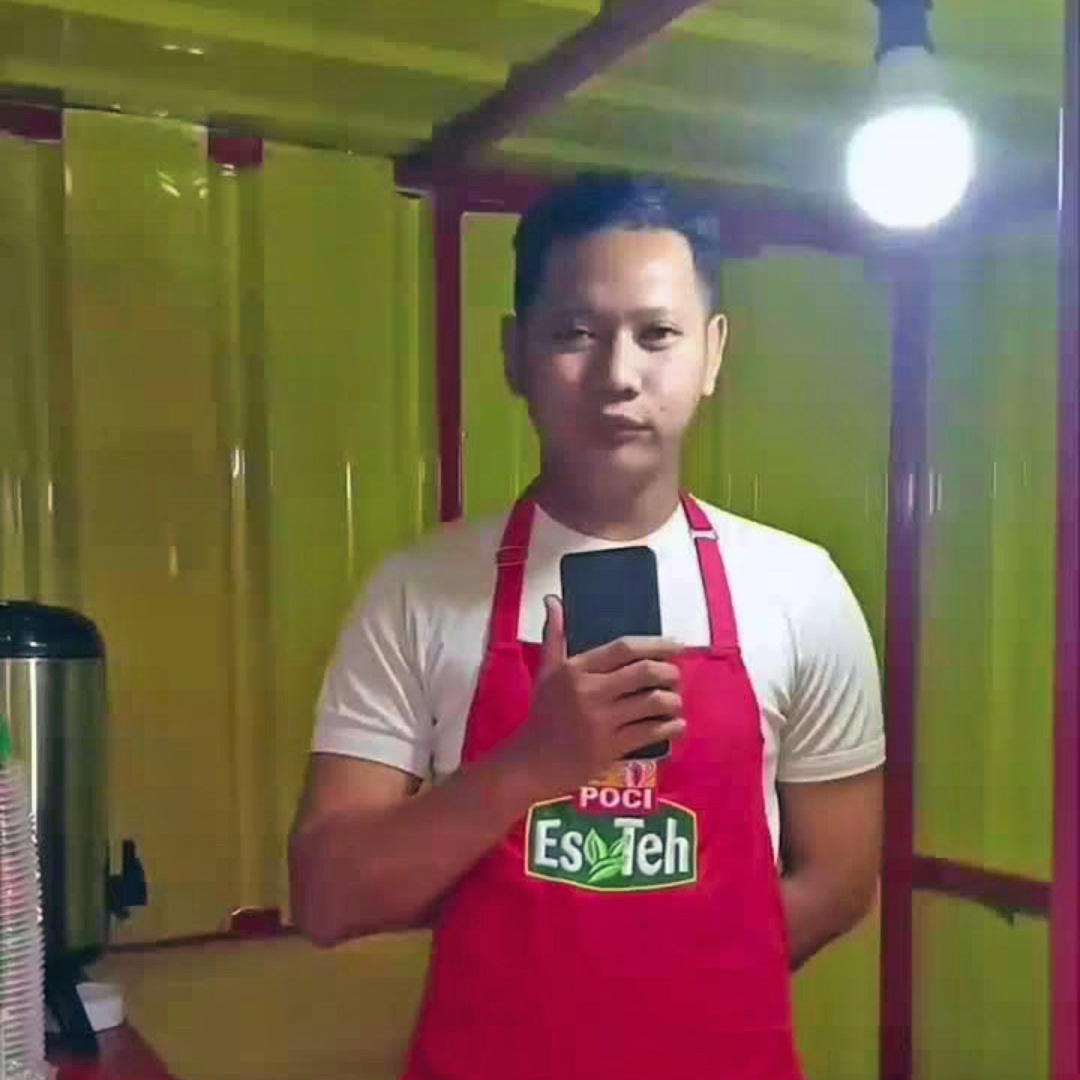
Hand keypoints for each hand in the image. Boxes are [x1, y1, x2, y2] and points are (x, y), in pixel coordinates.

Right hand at [500, 596, 684, 798]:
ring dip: (673, 702)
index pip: (624, 648)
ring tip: (675, 702)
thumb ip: (554, 635)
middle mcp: (589, 691)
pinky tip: (675, 725)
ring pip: (653, 703)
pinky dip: (670, 728)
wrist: (531, 761)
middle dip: (669, 673)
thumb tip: (552, 599)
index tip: (677, 645)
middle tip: (675, 677)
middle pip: (645, 673)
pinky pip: (650, 733)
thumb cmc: (543, 714)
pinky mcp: (610, 748)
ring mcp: (601, 721)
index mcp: (576, 670)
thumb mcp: (546, 672)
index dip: (656, 644)